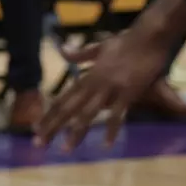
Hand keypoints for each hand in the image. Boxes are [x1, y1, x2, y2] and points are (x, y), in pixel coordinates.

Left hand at [37, 21, 182, 148]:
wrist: (149, 35)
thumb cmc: (126, 41)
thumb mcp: (99, 46)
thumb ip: (81, 54)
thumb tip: (61, 50)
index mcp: (88, 75)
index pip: (64, 98)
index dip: (50, 113)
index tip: (36, 127)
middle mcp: (95, 83)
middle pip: (69, 108)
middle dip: (53, 126)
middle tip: (38, 143)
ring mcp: (110, 88)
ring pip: (89, 113)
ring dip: (77, 132)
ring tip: (66, 149)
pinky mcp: (128, 92)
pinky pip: (117, 114)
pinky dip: (112, 130)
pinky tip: (106, 145)